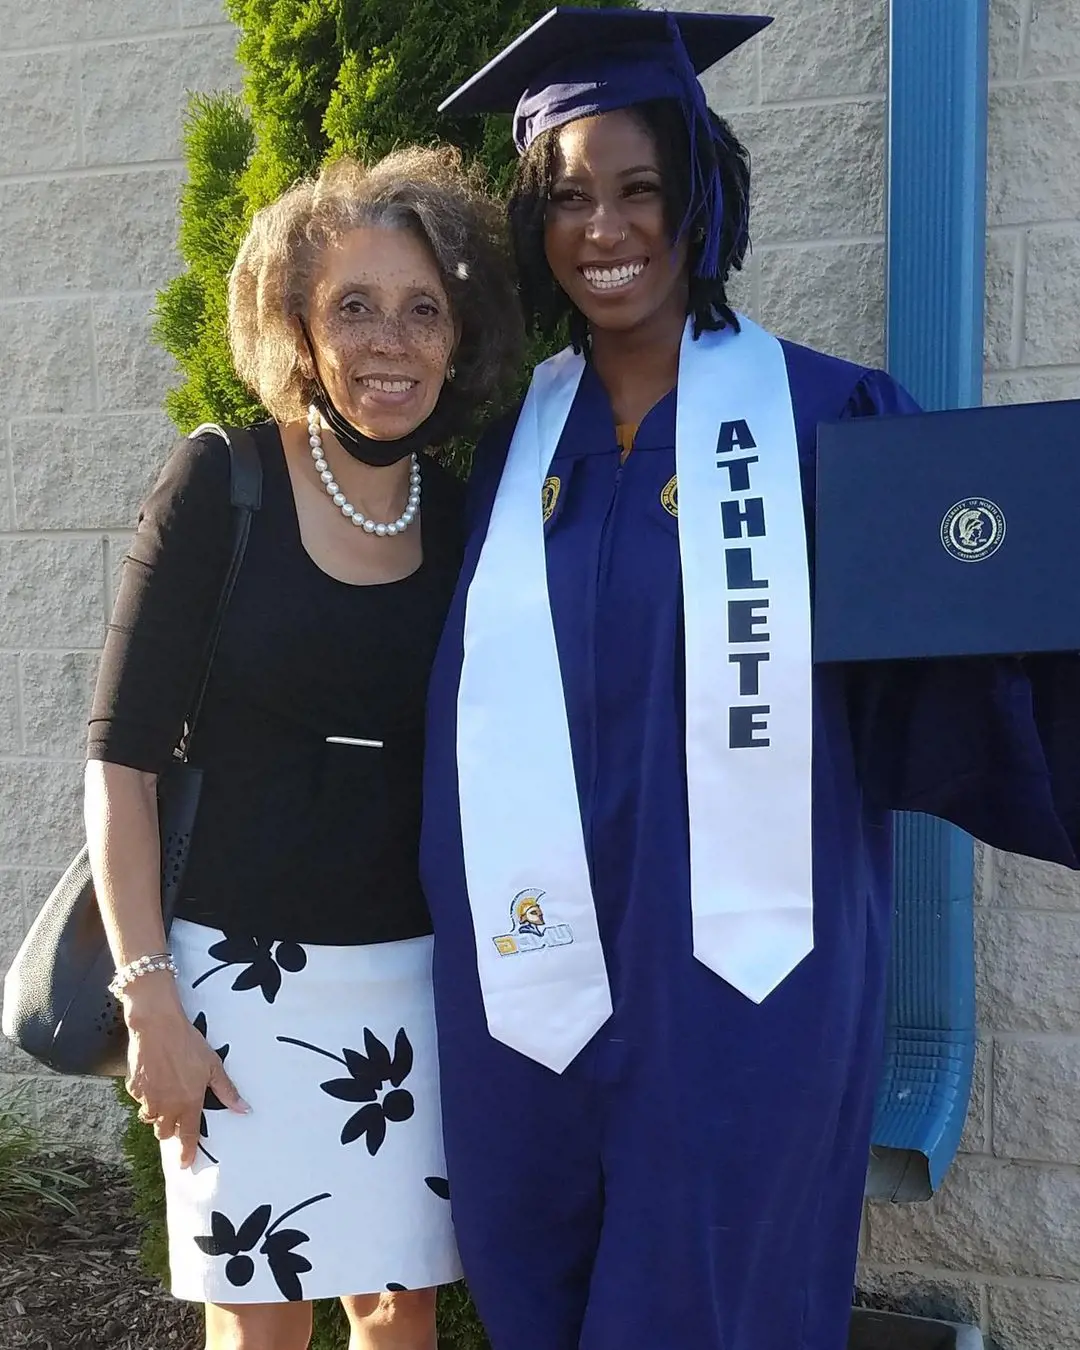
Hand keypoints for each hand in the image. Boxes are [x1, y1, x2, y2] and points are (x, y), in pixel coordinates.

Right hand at [123, 978, 249, 1167]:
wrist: (158, 1026)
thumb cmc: (189, 1044)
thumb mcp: (213, 1066)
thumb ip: (227, 1091)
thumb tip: (244, 1110)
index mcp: (188, 1103)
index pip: (187, 1136)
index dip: (186, 1152)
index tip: (185, 1165)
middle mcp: (166, 1106)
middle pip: (164, 1131)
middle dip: (170, 1128)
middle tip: (178, 1113)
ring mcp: (147, 1099)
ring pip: (150, 1118)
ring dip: (158, 1113)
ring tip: (167, 1093)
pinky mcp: (133, 1089)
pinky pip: (140, 1100)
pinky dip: (146, 1094)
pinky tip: (155, 1077)